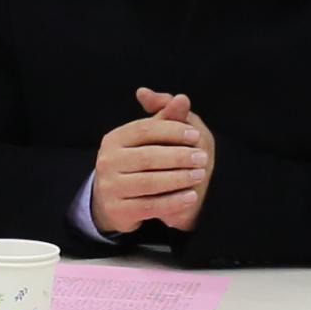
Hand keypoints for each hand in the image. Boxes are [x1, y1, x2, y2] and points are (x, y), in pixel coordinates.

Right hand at [90, 89, 213, 237]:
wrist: (112, 202)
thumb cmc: (137, 163)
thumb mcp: (149, 139)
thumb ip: (166, 118)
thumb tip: (183, 99)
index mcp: (114, 139)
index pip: (144, 129)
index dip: (172, 131)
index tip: (196, 135)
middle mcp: (107, 161)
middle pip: (148, 156)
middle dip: (179, 157)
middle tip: (202, 158)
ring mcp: (110, 187)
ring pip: (149, 182)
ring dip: (179, 178)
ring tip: (200, 175)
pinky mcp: (117, 210)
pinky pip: (150, 206)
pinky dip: (173, 201)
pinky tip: (191, 197)